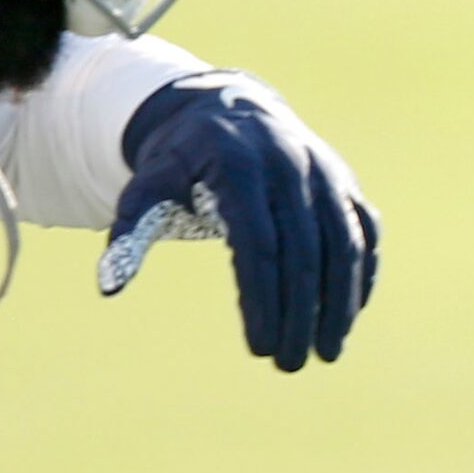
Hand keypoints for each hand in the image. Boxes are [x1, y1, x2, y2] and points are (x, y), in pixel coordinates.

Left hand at [99, 74, 380, 370]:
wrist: (227, 108)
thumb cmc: (181, 159)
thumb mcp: (146, 185)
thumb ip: (130, 232)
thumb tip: (110, 288)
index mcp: (240, 167)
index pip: (259, 245)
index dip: (262, 300)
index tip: (260, 347)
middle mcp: (290, 165)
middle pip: (304, 252)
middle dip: (301, 314)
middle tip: (291, 364)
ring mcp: (324, 172)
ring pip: (344, 243)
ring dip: (339, 303)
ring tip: (327, 353)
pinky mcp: (345, 181)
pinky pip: (364, 230)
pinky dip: (362, 273)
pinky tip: (349, 315)